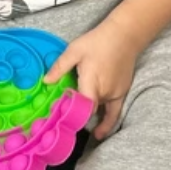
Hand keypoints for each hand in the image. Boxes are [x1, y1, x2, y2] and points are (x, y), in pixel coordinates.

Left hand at [44, 18, 138, 138]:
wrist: (125, 36)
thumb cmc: (98, 41)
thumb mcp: (74, 50)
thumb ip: (60, 67)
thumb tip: (45, 81)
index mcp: (91, 84)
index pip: (80, 108)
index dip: (70, 115)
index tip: (58, 118)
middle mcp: (104, 93)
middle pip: (87, 111)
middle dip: (75, 115)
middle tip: (60, 119)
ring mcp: (115, 95)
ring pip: (98, 111)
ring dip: (88, 116)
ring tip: (73, 124)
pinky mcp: (122, 93)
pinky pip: (114, 113)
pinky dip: (107, 123)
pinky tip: (99, 133)